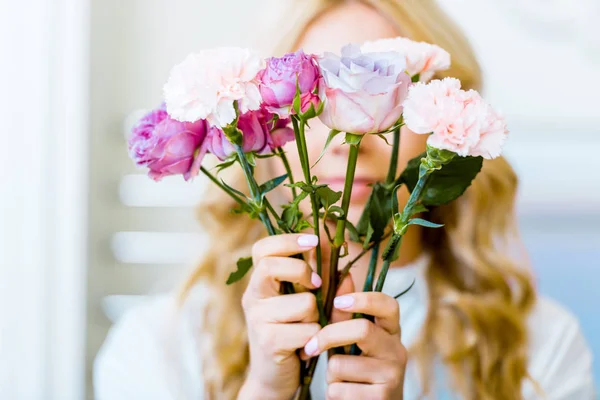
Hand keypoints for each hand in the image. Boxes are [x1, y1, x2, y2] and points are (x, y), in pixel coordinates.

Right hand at [238, 234, 321, 399]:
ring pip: (303, 303)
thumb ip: (321, 278)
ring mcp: (257, 320)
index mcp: (260, 283)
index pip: (262, 249)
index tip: (313, 240)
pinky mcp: (269, 342)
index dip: (287, 240)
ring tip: (309, 328)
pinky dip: (315, 337)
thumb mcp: (306, 302)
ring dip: (317, 316)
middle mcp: (253, 297)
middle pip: (270, 266)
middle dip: (302, 271)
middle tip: (315, 286)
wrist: (274, 379)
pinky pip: (307, 329)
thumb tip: (337, 251)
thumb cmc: (294, 334)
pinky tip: (307, 346)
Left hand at [301, 290, 405, 399]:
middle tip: (310, 346)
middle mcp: (397, 351)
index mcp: (391, 331)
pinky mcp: (382, 399)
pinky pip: (339, 389)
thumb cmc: (358, 370)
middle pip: (361, 329)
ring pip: (342, 364)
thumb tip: (343, 275)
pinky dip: (333, 392)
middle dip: (329, 336)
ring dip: (331, 373)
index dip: (363, 298)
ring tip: (339, 379)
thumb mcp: (353, 342)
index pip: (388, 304)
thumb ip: (345, 314)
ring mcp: (392, 376)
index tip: (338, 301)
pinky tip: (344, 395)